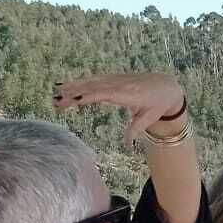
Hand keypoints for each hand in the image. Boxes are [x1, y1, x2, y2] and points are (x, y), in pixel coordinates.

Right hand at [52, 72, 185, 145]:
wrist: (167, 86)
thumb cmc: (159, 104)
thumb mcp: (150, 118)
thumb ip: (136, 129)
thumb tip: (128, 144)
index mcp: (129, 94)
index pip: (105, 94)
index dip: (90, 95)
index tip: (75, 99)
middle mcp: (120, 84)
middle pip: (93, 88)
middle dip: (74, 94)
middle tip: (56, 101)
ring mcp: (115, 79)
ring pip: (91, 82)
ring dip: (73, 86)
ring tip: (55, 92)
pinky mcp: (113, 78)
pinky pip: (94, 79)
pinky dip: (80, 82)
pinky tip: (67, 85)